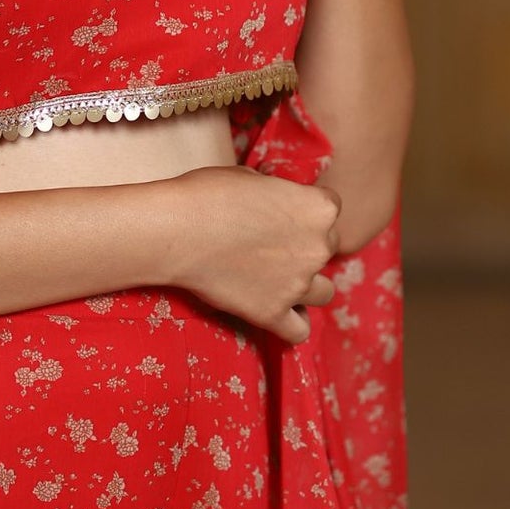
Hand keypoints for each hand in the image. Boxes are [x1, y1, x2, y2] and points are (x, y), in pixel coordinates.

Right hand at [167, 164, 340, 343]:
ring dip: (306, 285)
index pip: (330, 207)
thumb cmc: (210, 193)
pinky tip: (276, 311)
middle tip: (273, 243)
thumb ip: (279, 194)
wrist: (179, 230)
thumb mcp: (253, 177)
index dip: (305, 209)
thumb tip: (277, 202)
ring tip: (279, 278)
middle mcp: (318, 247)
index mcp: (319, 208)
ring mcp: (298, 284)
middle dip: (305, 245)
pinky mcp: (273, 313)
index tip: (284, 212)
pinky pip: (299, 331)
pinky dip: (292, 323)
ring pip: (324, 292)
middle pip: (327, 248)